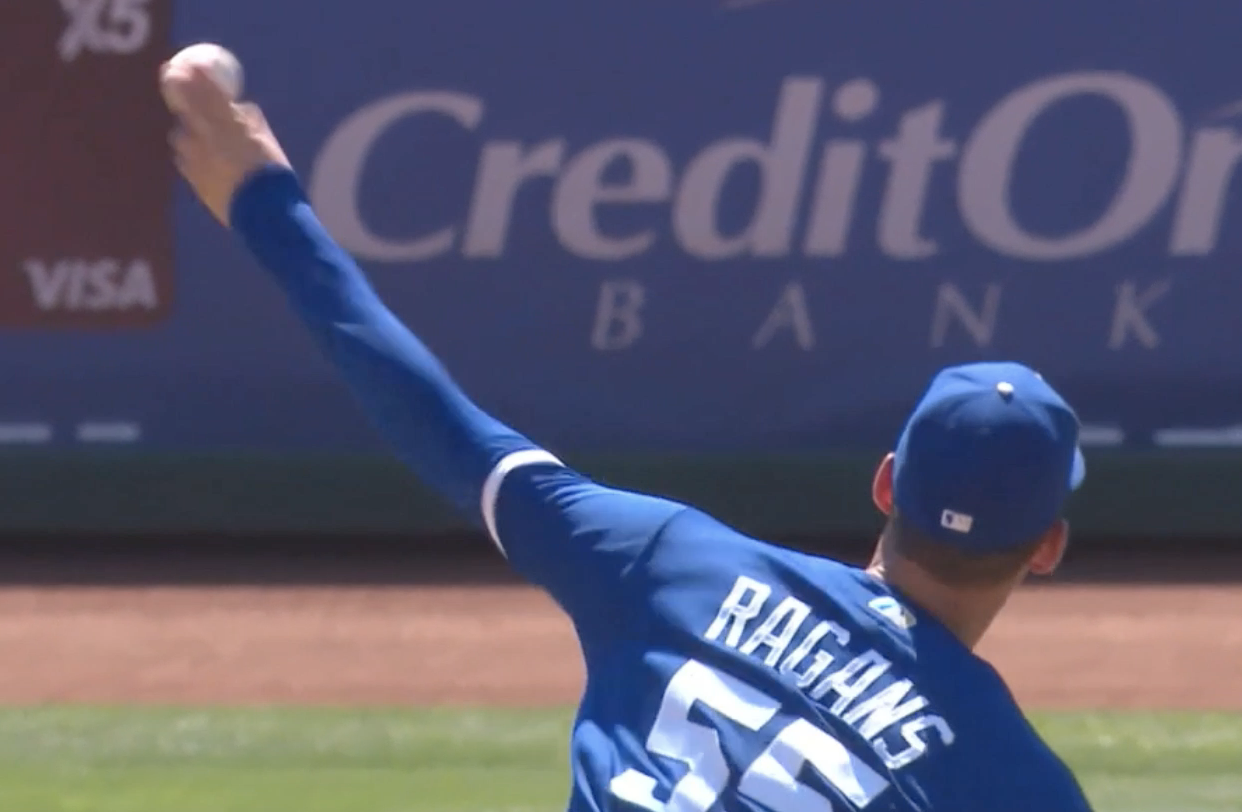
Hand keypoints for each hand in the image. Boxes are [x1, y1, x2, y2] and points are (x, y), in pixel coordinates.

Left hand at [159, 63, 290, 225]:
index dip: (195, 76)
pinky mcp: (191, 179)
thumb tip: (242, 108)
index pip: (204, 91)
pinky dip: (190, 156)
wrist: (264, 214)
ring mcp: (194, 159)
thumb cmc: (273, 174)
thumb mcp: (267, 142)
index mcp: (225, 124)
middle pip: (184, 109)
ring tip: (197, 137)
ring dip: (187, 133)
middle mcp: (204, 137)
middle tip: (181, 91)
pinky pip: (184, 160)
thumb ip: (252, 121)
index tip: (188, 66)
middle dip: (182, 98)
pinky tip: (202, 161)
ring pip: (181, 137)